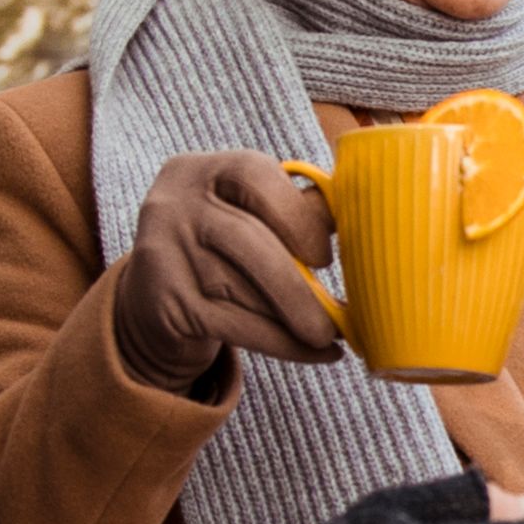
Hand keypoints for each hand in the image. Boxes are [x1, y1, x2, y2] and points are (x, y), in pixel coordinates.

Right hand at [113, 151, 344, 393]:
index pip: (252, 174)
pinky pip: (234, 326)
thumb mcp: (250, 215)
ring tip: (330, 334)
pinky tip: (316, 352)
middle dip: (297, 284)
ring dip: (294, 319)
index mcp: (202, 170)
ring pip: (240, 290)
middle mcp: (174, 204)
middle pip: (245, 240)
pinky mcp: (164, 302)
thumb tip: (367, 218)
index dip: (298, 215)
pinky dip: (284, 344)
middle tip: (334, 314)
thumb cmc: (226, 249)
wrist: (156, 298)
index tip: (325, 256)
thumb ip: (297, 209)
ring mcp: (162, 253)